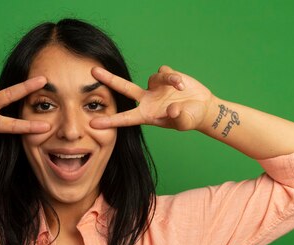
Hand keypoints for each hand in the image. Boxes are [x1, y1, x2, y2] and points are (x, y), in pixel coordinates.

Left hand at [90, 65, 214, 131]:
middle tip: (92, 72)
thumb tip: (172, 110)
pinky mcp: (165, 77)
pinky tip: (182, 85)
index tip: (92, 123)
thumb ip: (178, 118)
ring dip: (168, 80)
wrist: (201, 108)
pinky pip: (165, 72)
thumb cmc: (190, 119)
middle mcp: (147, 99)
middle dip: (108, 79)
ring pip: (152, 77)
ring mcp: (155, 87)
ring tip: (181, 88)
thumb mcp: (185, 122)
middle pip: (124, 88)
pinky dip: (174, 77)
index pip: (125, 118)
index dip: (110, 121)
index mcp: (147, 114)